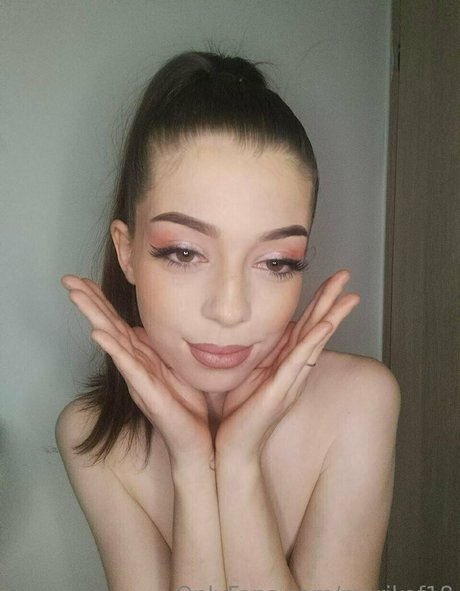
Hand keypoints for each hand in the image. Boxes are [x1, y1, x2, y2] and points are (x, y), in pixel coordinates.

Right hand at [61, 275, 213, 467]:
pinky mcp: (148, 393)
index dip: (102, 301)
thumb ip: (165, 347)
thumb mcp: (180, 365)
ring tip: (76, 296)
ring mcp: (139, 378)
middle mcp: (137, 365)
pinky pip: (129, 367)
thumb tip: (155, 325)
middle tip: (68, 279)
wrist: (200, 441)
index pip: (118, 324)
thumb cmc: (190, 405)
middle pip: (109, 327)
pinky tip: (98, 333)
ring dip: (94, 317)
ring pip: (113, 342)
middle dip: (89, 302)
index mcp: (144, 356)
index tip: (85, 279)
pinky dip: (114, 349)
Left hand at [215, 269, 360, 461]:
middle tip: (346, 276)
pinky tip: (325, 325)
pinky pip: (299, 362)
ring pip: (314, 341)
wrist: (232, 448)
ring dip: (331, 316)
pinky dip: (313, 342)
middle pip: (316, 328)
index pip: (304, 327)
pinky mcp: (280, 391)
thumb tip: (248, 329)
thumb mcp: (244, 372)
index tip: (329, 281)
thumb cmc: (236, 412)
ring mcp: (289, 380)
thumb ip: (253, 352)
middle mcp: (292, 370)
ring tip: (348, 296)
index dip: (318, 304)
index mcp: (283, 363)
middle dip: (331, 301)